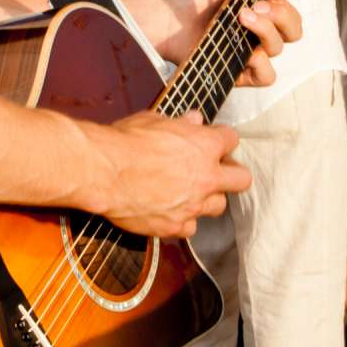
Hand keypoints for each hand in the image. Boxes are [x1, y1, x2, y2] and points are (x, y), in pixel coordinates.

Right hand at [85, 111, 248, 238]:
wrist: (104, 172)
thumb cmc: (125, 143)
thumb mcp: (153, 121)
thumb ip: (179, 124)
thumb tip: (193, 120)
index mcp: (204, 145)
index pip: (231, 139)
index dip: (221, 138)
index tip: (213, 140)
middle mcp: (206, 177)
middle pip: (241, 179)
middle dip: (232, 174)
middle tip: (217, 171)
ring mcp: (193, 204)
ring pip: (218, 206)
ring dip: (208, 198)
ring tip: (191, 192)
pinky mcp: (175, 226)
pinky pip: (190, 227)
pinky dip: (183, 220)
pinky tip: (170, 211)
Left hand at [149, 0, 297, 77]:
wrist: (171, 12)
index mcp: (259, 8)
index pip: (289, 13)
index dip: (283, 6)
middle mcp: (256, 30)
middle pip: (293, 31)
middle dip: (281, 17)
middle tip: (253, 7)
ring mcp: (247, 50)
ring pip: (278, 49)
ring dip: (265, 32)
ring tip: (239, 19)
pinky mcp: (237, 70)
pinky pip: (266, 76)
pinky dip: (263, 64)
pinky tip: (247, 52)